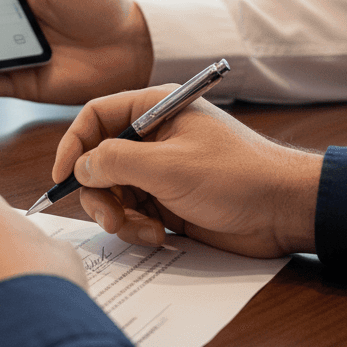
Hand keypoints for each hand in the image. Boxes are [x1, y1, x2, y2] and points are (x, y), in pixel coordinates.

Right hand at [53, 88, 322, 257]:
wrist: (285, 211)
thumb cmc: (236, 176)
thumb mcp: (169, 165)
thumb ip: (116, 161)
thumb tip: (80, 168)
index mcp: (155, 109)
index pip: (96, 117)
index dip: (73, 144)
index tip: (62, 176)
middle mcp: (154, 137)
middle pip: (99, 159)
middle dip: (98, 192)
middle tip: (110, 218)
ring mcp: (161, 170)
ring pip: (113, 191)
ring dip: (118, 215)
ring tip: (140, 230)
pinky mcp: (168, 201)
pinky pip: (133, 213)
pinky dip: (137, 228)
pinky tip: (157, 236)